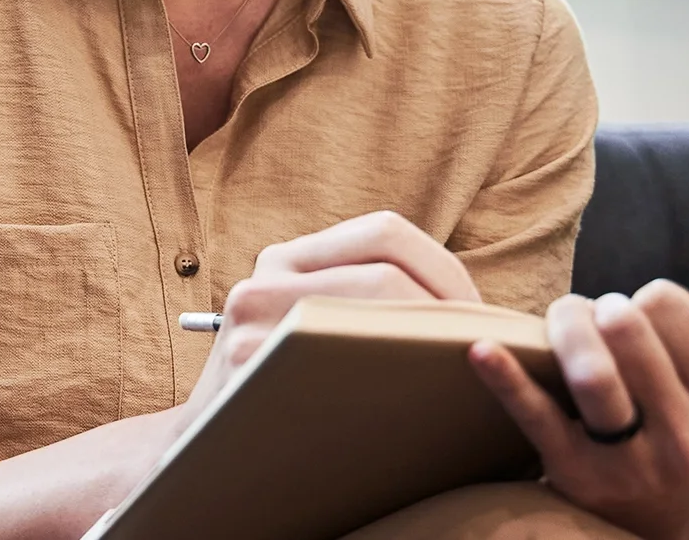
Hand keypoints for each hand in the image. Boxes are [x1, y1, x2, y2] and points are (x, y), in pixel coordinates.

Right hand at [182, 211, 478, 419]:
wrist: (204, 456)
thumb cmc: (287, 396)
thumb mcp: (311, 327)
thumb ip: (367, 300)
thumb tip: (479, 308)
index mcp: (287, 258)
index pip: (385, 232)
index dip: (446, 269)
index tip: (479, 316)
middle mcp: (264, 278)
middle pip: (386, 270)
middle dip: (450, 309)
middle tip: (484, 352)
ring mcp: (254, 323)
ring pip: (373, 310)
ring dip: (433, 341)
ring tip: (462, 372)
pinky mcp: (255, 368)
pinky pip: (347, 361)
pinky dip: (398, 376)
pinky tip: (421, 403)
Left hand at [468, 245, 688, 539]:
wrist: (656, 513)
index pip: (670, 304)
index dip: (646, 301)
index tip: (645, 326)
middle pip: (625, 326)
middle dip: (600, 309)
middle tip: (595, 323)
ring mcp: (633, 459)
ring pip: (590, 370)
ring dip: (564, 328)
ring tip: (563, 330)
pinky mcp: (576, 473)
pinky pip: (537, 416)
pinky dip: (506, 377)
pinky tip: (482, 349)